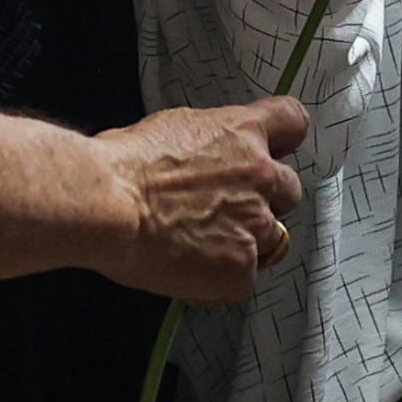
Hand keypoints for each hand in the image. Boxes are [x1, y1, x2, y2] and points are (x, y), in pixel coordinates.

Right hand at [98, 96, 309, 301]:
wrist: (109, 204)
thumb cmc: (124, 166)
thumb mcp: (171, 129)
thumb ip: (204, 144)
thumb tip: (198, 158)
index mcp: (241, 132)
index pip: (292, 121)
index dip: (283, 140)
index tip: (276, 149)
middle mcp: (260, 175)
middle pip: (289, 189)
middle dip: (265, 201)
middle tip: (226, 210)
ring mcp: (255, 224)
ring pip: (273, 238)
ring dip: (246, 242)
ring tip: (201, 245)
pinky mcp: (241, 267)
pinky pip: (242, 278)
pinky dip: (217, 280)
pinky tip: (186, 271)